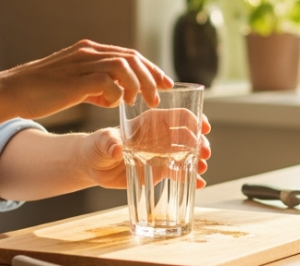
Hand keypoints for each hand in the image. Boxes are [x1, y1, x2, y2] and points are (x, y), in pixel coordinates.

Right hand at [0, 40, 172, 119]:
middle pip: (131, 58)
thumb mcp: (74, 85)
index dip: (150, 68)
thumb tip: (115, 96)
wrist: (12, 91)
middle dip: (151, 76)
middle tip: (160, 95)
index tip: (165, 83)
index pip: (128, 54)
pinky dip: (117, 93)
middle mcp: (88, 53)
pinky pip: (107, 82)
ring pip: (123, 66)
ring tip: (142, 102)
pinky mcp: (75, 79)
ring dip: (138, 85)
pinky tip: (116, 105)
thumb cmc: (41, 92)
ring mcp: (81, 64)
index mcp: (89, 51)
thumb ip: (95, 87)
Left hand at [80, 115, 212, 189]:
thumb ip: (110, 143)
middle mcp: (160, 136)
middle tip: (205, 152)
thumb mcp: (103, 141)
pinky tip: (199, 183)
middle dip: (200, 142)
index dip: (193, 120)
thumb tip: (117, 150)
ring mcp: (161, 153)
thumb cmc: (97, 145)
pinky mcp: (159, 170)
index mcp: (150, 122)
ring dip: (198, 159)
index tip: (203, 128)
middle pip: (187, 135)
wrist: (94, 165)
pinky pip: (178, 172)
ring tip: (202, 168)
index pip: (177, 115)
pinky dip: (190, 177)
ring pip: (187, 154)